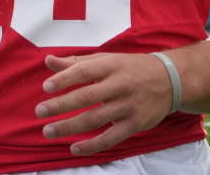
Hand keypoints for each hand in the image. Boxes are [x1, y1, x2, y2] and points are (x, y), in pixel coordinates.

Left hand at [36, 52, 174, 155]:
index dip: (64, 79)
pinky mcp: (136, 124)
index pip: (84, 71)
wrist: (170, 80)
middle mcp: (120, 85)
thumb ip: (76, 63)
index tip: (45, 88)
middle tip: (39, 112)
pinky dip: (92, 145)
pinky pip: (111, 137)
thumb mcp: (105, 60)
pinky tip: (74, 148)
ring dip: (70, 126)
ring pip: (96, 119)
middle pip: (86, 96)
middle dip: (61, 105)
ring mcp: (128, 106)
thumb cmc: (130, 68)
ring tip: (49, 131)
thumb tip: (48, 61)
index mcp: (110, 65)